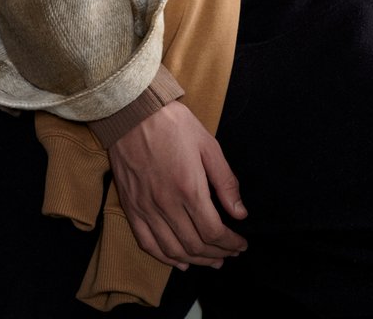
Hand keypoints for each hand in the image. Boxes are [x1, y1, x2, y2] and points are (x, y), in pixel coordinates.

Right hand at [108, 100, 247, 270]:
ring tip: (211, 261)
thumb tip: (240, 212)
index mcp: (189, 188)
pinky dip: (164, 258)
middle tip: (229, 254)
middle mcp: (166, 204)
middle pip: (195, 245)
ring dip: (195, 261)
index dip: (231, 244)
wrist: (132, 112)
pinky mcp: (131, 207)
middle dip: (217, 254)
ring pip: (172, 250)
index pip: (214, 231)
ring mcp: (146, 208)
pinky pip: (147, 243)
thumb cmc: (172, 124)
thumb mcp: (208, 145)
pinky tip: (178, 260)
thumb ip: (225, 181)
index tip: (241, 244)